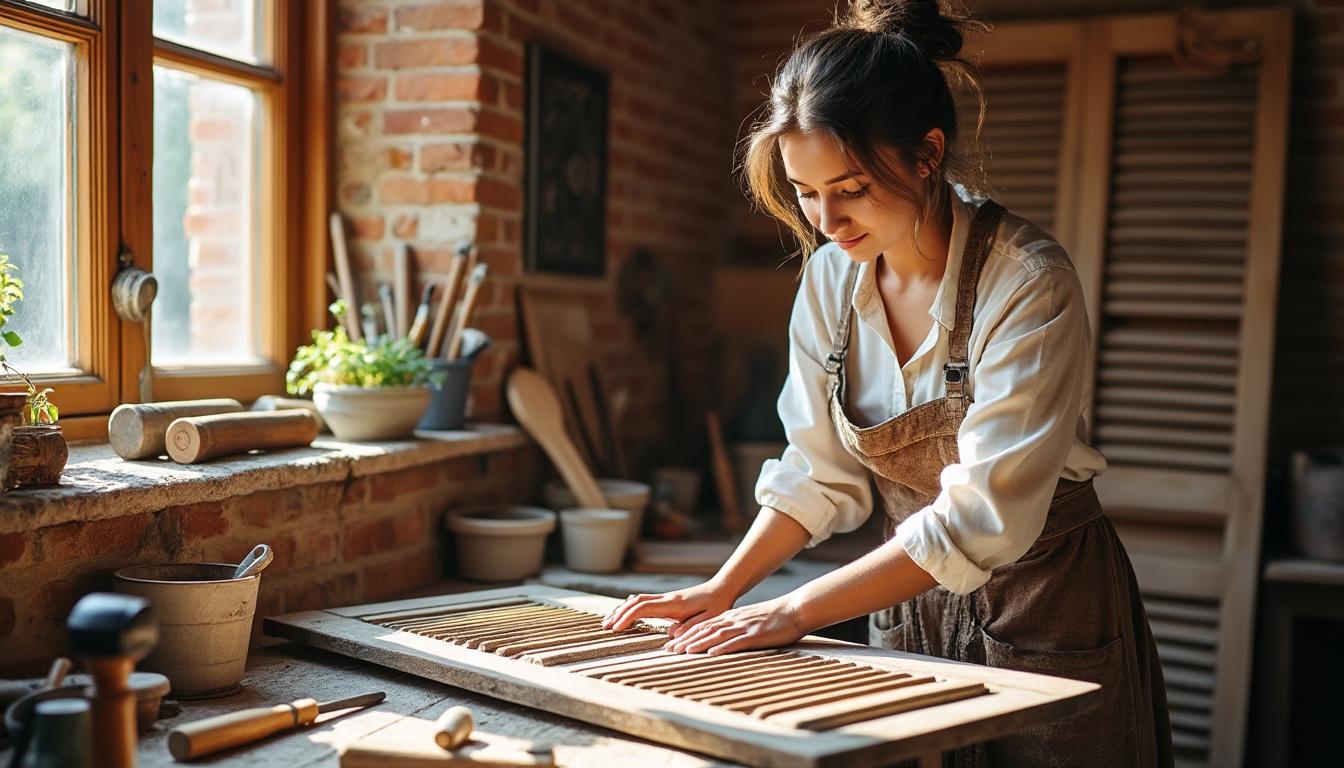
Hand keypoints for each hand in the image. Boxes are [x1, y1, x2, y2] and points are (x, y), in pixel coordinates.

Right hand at [601, 581, 735, 635]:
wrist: (722, 589)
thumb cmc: (717, 606)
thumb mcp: (709, 619)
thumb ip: (691, 627)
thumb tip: (671, 635)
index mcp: (673, 604)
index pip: (643, 607)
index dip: (627, 617)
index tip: (615, 628)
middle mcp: (666, 599)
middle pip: (635, 602)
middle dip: (619, 614)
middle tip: (605, 627)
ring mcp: (666, 598)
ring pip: (638, 600)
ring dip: (622, 610)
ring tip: (609, 622)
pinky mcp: (667, 600)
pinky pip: (644, 601)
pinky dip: (631, 607)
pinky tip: (625, 612)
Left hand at [661, 596, 806, 654]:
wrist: (795, 608)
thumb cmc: (776, 617)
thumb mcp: (751, 620)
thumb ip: (737, 627)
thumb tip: (723, 638)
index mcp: (732, 617)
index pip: (704, 625)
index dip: (686, 634)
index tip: (672, 643)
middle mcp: (734, 620)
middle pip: (705, 630)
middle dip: (685, 640)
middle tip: (669, 650)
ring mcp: (745, 627)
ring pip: (716, 635)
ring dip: (698, 643)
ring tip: (683, 652)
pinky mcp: (756, 634)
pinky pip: (737, 642)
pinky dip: (723, 648)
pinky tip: (711, 654)